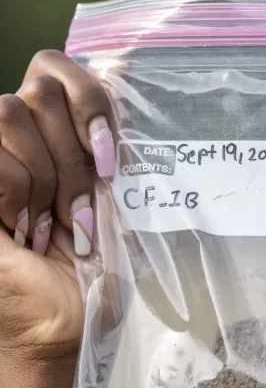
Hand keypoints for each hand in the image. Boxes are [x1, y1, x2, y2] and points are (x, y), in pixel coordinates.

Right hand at [0, 50, 113, 387]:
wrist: (65, 321)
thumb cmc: (97, 267)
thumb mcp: (121, 200)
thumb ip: (119, 143)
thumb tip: (132, 69)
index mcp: (57, 132)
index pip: (55, 65)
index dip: (89, 99)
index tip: (112, 161)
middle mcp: (17, 135)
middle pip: (39, 89)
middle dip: (75, 155)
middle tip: (84, 208)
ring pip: (10, 112)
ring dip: (48, 177)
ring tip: (57, 224)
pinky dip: (18, 195)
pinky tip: (26, 232)